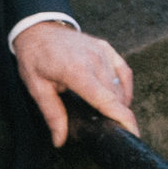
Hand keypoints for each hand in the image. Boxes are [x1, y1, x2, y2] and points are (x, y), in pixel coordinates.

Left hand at [12, 21, 136, 147]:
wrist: (38, 29)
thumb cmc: (35, 58)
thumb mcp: (37, 88)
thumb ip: (52, 114)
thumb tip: (59, 140)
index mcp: (76, 72)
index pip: (106, 100)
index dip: (123, 119)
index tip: (132, 134)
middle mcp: (94, 61)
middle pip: (116, 97)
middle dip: (116, 116)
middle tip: (104, 129)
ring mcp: (103, 52)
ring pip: (120, 87)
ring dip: (118, 103)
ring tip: (106, 115)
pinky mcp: (106, 48)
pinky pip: (124, 72)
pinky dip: (125, 88)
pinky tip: (119, 99)